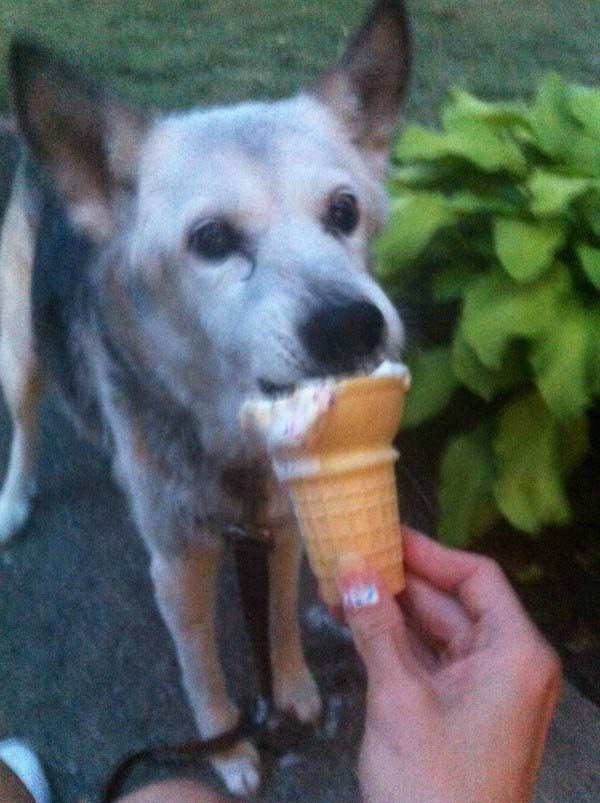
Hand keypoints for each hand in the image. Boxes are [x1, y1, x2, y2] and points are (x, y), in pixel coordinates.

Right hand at [335, 528, 560, 802]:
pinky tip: (355, 622)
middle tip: (349, 558)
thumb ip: (375, 626)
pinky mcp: (460, 711)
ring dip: (390, 612)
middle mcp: (508, 664)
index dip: (429, 553)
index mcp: (515, 653)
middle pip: (453, 603)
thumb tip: (350, 565)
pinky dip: (394, 643)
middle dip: (398, 583)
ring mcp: (485, 690)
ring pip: (436, 632)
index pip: (476, 578)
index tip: (383, 534)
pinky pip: (429, 661)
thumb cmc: (432, 786)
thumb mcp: (398, 698)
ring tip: (341, 586)